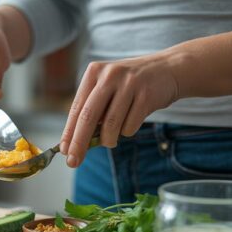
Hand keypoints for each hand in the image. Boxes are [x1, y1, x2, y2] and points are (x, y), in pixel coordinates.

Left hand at [59, 50, 186, 166]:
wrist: (167, 69)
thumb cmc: (130, 85)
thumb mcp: (108, 88)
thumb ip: (93, 111)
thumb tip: (75, 144)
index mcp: (94, 72)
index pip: (76, 108)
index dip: (69, 132)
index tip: (64, 151)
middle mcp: (109, 75)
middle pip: (88, 117)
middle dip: (79, 143)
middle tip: (74, 161)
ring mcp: (129, 84)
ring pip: (111, 125)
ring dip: (109, 140)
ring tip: (111, 140)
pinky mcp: (146, 95)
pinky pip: (130, 126)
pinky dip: (127, 131)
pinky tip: (132, 120)